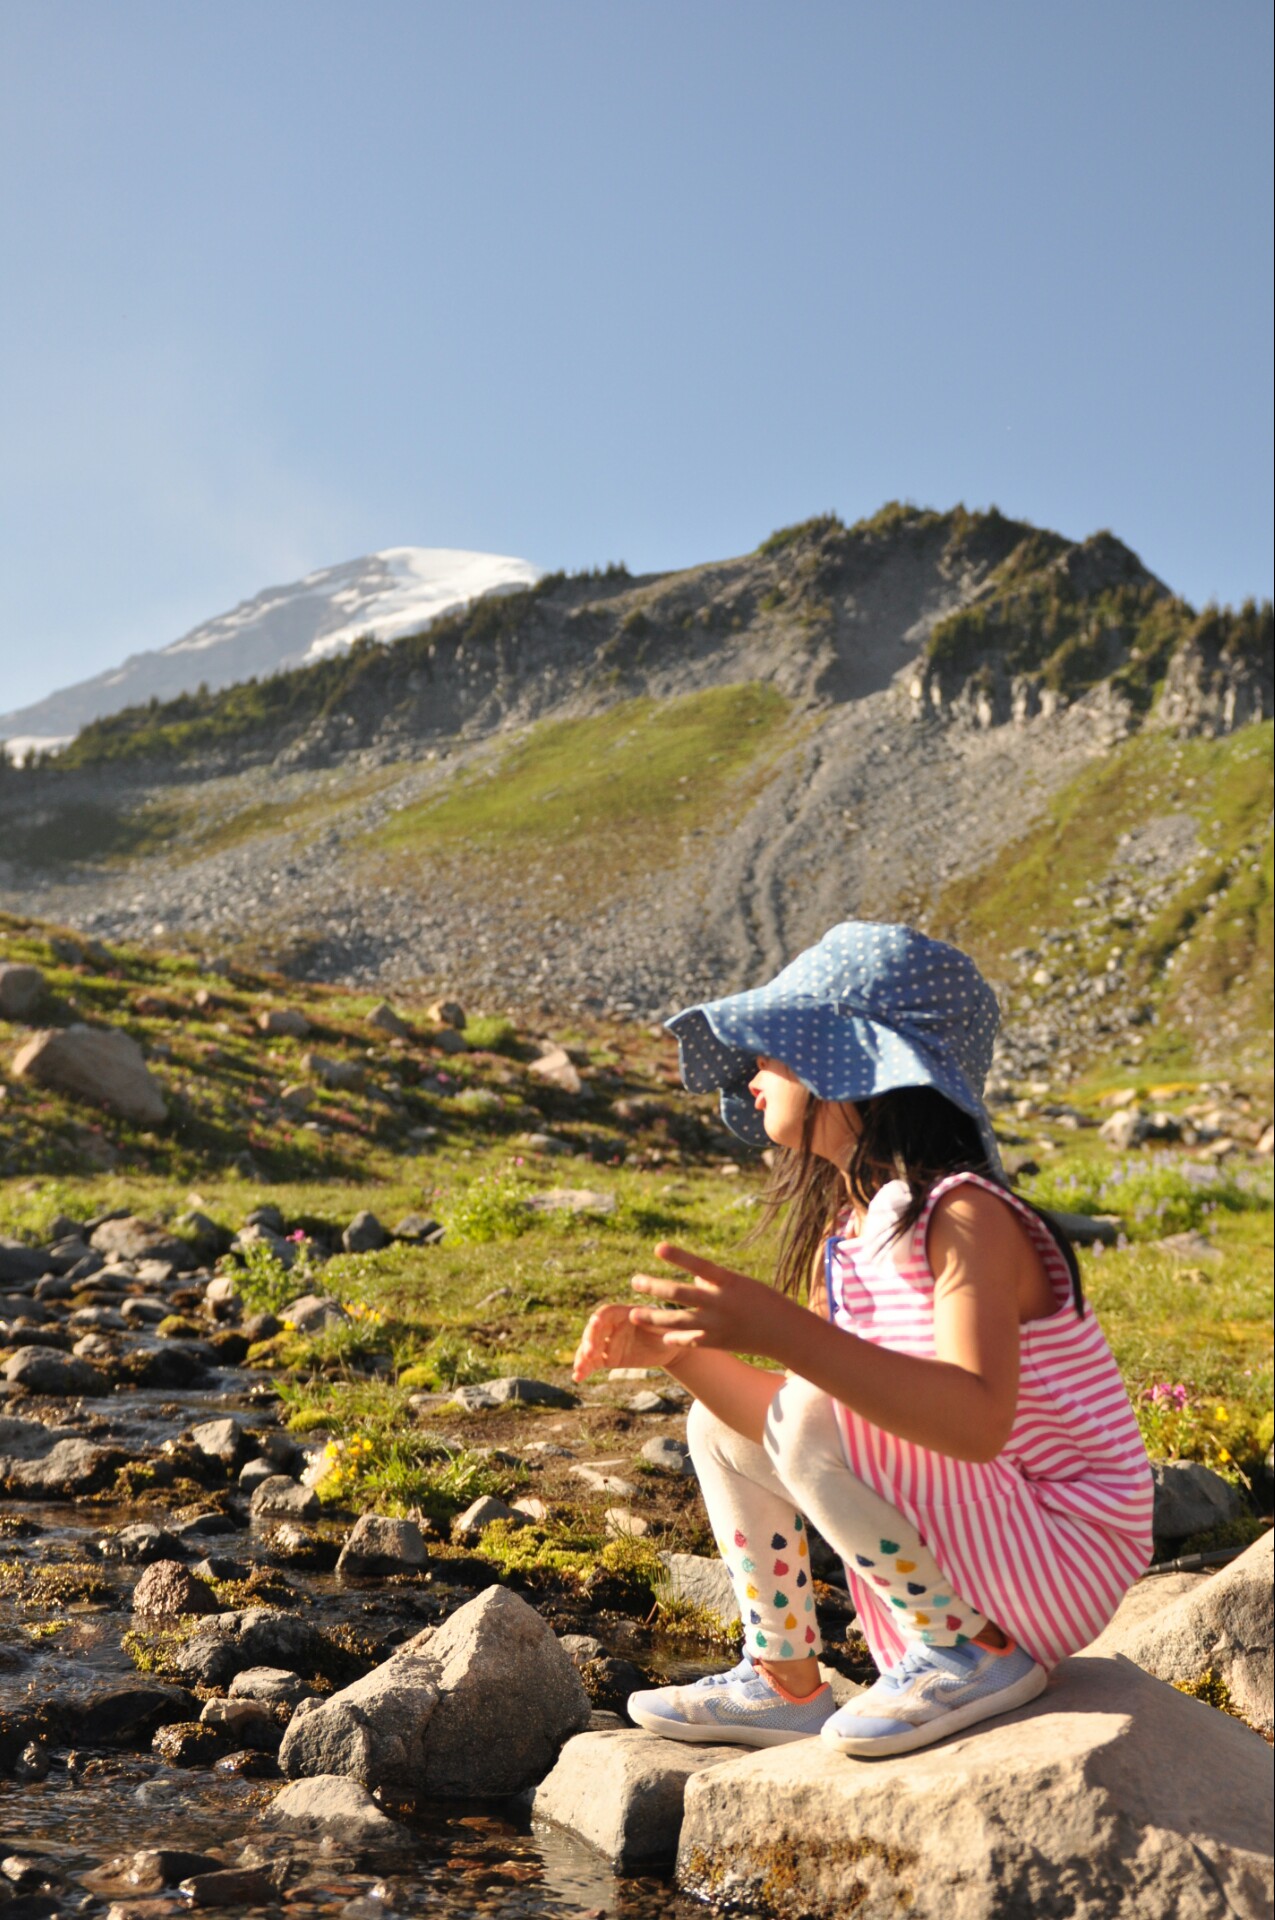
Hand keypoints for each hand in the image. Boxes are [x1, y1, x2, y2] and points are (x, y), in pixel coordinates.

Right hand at [571, 1300, 693, 1382]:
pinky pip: (593, 1363)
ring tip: (578, 1370)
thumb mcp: (666, 1325)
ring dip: (582, 1358)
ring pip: (590, 1349)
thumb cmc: (670, 1330)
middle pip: (594, 1331)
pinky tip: (577, 1378)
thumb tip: (638, 1316)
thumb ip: (653, 1320)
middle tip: (588, 1353)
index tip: (595, 1323)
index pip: (606, 1313)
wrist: (670, 1347)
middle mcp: (612, 1326)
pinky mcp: (608, 1358)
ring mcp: (608, 1342)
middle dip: (589, 1341)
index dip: (600, 1318)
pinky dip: (584, 1369)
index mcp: (624, 1312)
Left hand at [628, 1242, 798, 1361]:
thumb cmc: (763, 1301)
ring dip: (653, 1318)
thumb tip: (690, 1282)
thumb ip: (713, 1281)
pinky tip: (662, 1336)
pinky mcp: (717, 1342)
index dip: (679, 1256)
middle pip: (680, 1294)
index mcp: (729, 1282)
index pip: (699, 1265)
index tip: (657, 1247)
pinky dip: (675, 1338)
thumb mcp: (740, 1284)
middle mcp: (720, 1303)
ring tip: (634, 1314)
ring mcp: (717, 1325)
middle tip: (634, 1281)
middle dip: (654, 1287)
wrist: (785, 1333)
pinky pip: (690, 1340)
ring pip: (677, 1320)